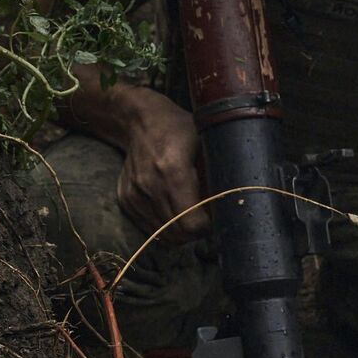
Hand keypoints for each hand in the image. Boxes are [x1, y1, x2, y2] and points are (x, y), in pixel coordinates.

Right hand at [113, 90, 207, 244]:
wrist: (138, 121)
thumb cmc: (178, 129)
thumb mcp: (206, 143)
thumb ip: (217, 173)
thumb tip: (232, 203)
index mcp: (173, 171)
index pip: (191, 223)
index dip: (207, 227)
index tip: (215, 217)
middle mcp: (150, 186)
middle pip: (177, 234)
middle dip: (195, 233)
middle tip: (205, 218)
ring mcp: (135, 194)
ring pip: (162, 236)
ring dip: (179, 231)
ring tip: (189, 213)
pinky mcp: (126, 200)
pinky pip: (149, 228)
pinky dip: (163, 225)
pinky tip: (172, 208)